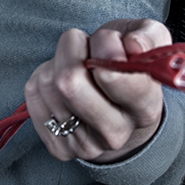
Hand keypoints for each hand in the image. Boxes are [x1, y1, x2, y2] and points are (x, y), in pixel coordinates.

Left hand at [24, 19, 170, 163]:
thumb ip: (148, 37)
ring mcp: (85, 145)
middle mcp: (116, 133)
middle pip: (69, 82)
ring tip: (77, 65)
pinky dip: (43, 76)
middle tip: (86, 48)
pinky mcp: (58, 146)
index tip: (107, 39)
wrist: (116, 100)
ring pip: (48, 82)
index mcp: (144, 108)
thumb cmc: (129, 62)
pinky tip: (61, 82)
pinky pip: (33, 93)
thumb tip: (132, 45)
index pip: (114, 77)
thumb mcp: (150, 40)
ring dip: (58, 61)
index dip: (104, 48)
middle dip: (73, 48)